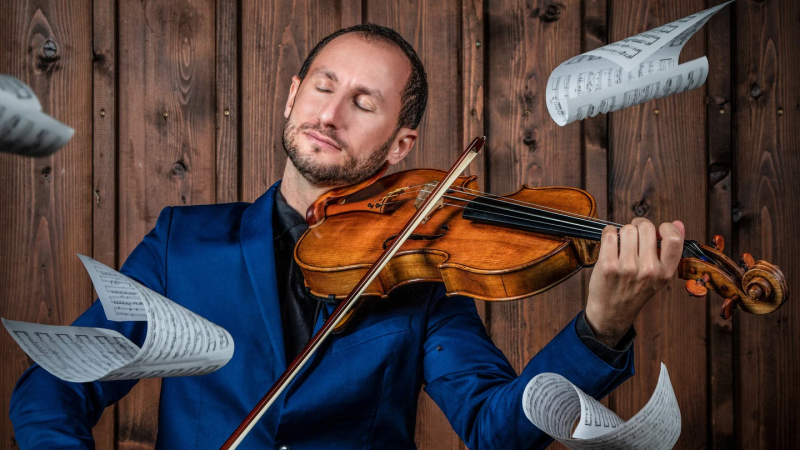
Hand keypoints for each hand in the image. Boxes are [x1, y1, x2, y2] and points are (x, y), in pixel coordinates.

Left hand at [585, 218, 684, 346]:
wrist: (612, 313)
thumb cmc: (635, 290)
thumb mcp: (659, 276)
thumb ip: (670, 250)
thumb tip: (678, 223)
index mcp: (665, 272)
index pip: (673, 239)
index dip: (666, 227)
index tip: (659, 229)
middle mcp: (648, 270)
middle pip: (647, 227)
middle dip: (639, 225)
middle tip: (635, 233)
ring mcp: (627, 268)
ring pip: (627, 229)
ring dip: (623, 231)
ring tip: (622, 242)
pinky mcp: (608, 265)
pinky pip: (610, 234)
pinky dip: (609, 233)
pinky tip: (611, 242)